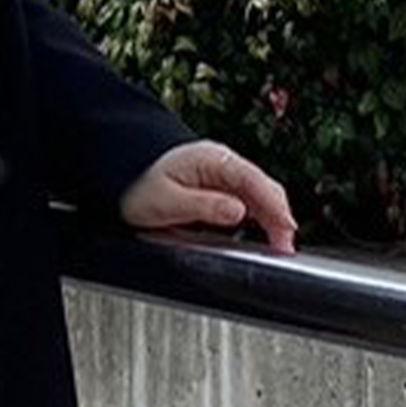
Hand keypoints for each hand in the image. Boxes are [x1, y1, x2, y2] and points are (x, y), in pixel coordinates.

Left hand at [119, 140, 297, 252]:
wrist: (120, 176)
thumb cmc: (138, 185)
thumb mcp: (167, 201)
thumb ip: (205, 207)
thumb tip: (238, 212)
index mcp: (212, 160)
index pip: (254, 181)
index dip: (274, 206)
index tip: (285, 229)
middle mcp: (221, 163)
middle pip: (262, 188)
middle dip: (279, 216)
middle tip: (284, 247)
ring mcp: (221, 174)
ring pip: (258, 195)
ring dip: (271, 218)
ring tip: (278, 244)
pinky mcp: (217, 186)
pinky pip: (246, 199)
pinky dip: (258, 216)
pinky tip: (261, 232)